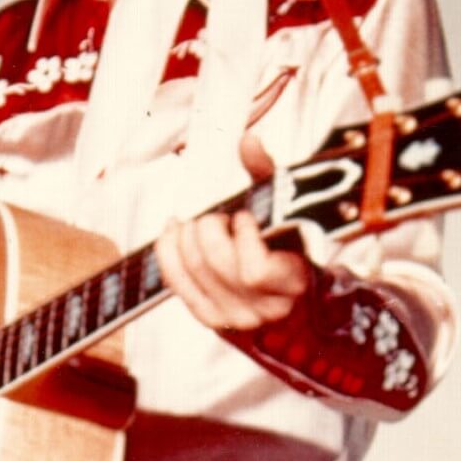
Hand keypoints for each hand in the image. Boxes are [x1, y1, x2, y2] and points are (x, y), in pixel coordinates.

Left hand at [154, 133, 308, 329]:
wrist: (288, 292)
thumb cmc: (287, 244)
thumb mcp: (285, 208)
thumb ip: (267, 174)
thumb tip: (248, 142)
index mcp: (292, 281)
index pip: (254, 270)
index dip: (244, 237)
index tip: (244, 217)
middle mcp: (264, 308)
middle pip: (217, 263)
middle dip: (209, 228)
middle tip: (215, 215)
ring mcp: (235, 318)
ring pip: (195, 269)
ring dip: (188, 236)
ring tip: (197, 221)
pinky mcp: (209, 318)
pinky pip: (176, 280)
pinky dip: (168, 250)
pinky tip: (174, 231)